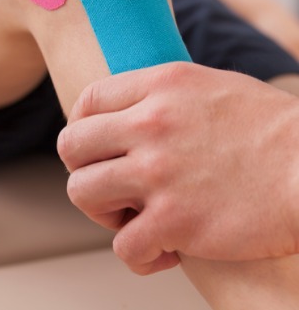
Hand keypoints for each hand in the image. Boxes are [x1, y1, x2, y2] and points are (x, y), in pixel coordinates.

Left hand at [58, 62, 298, 273]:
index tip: (97, 148)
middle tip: (113, 185)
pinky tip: (162, 252)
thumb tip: (125, 112)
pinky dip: (138, 255)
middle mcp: (151, 125)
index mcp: (160, 87)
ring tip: (133, 217)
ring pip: (82, 193)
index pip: (87, 101)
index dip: (82, 126)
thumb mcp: (209, 86)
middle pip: (71, 146)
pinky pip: (123, 246)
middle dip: (83, 168)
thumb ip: (161, 95)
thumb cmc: (269, 129)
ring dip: (102, 212)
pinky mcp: (176, 222)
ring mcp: (159, 174)